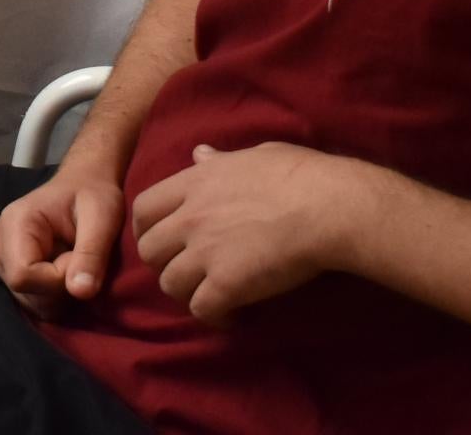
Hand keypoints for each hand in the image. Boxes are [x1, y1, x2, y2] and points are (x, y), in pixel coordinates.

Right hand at [0, 160, 126, 317]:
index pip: (23, 275)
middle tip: (79, 258)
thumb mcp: (102, 219)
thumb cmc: (94, 195)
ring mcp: (0, 256)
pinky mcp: (8, 269)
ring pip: (28, 300)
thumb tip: (80, 291)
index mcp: (14, 223)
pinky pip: (31, 299)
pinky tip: (64, 269)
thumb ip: (91, 254)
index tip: (80, 260)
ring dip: (59, 291)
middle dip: (60, 286)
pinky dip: (54, 294)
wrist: (84, 185)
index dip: (57, 280)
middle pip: (24, 291)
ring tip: (72, 260)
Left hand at [132, 142, 371, 325]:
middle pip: (148, 250)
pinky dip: (214, 316)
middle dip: (164, 264)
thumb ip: (220, 160)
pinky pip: (201, 309)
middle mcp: (190, 217)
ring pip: (169, 283)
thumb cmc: (300, 175)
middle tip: (189, 271)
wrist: (328, 206)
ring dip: (187, 292)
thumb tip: (199, 153)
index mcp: (194, 183)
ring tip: (211, 294)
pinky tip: (233, 313)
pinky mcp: (226, 283)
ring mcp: (205, 251)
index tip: (164, 240)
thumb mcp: (253, 155)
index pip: (143, 208)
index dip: (147, 228)